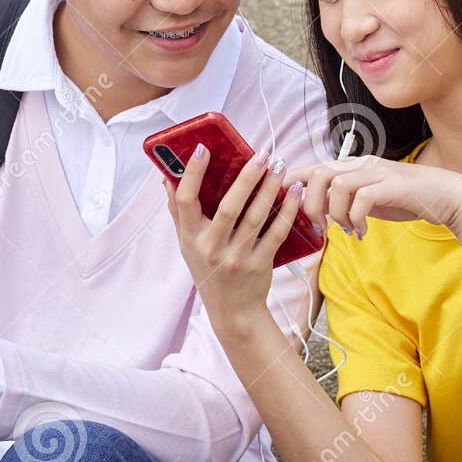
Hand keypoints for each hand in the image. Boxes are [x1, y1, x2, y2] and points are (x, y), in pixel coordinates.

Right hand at [162, 143, 309, 336]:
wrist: (233, 313)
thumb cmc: (208, 272)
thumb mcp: (187, 246)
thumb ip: (178, 213)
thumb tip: (168, 178)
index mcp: (191, 239)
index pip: (185, 201)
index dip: (192, 174)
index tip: (202, 148)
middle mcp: (211, 249)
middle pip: (229, 207)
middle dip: (247, 176)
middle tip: (262, 153)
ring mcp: (237, 258)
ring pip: (256, 217)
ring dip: (269, 187)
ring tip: (280, 165)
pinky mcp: (260, 265)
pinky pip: (276, 232)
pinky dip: (287, 210)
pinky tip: (294, 191)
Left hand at [284, 155, 461, 238]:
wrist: (444, 196)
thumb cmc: (404, 199)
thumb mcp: (367, 198)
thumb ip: (342, 200)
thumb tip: (315, 208)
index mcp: (353, 166)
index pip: (314, 167)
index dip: (293, 179)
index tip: (280, 197)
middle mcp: (362, 164)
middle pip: (319, 173)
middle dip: (310, 202)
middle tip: (318, 225)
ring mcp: (377, 173)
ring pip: (336, 184)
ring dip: (333, 212)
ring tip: (344, 228)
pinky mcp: (392, 186)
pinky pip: (361, 199)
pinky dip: (355, 219)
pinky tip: (361, 232)